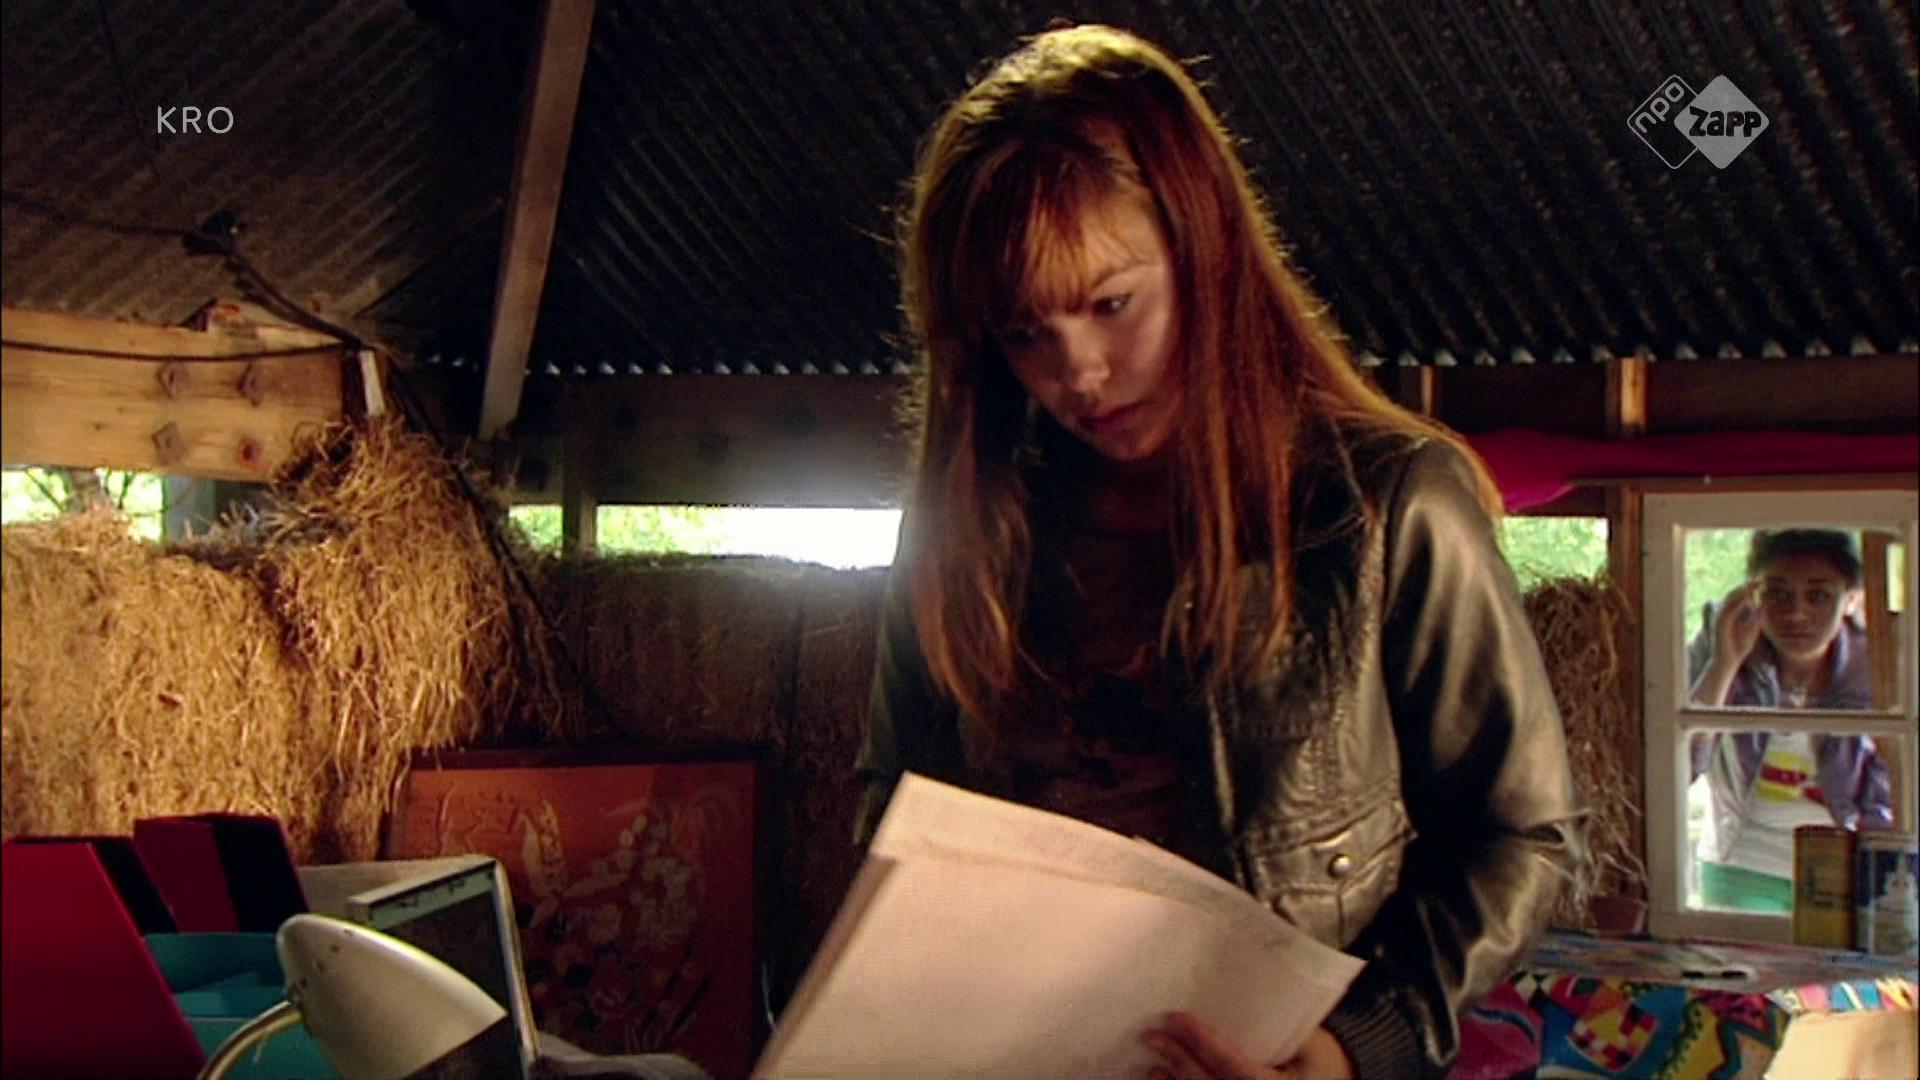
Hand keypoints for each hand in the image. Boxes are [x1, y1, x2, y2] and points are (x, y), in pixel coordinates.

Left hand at [1142, 1013, 1354, 1079]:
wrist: (1337, 1079)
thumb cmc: (1321, 1055)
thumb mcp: (1306, 1037)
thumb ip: (1270, 1025)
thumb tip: (1224, 984)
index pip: (1237, 1070)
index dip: (1204, 1044)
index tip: (1177, 1017)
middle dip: (1181, 1063)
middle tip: (1153, 1036)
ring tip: (1153, 1067)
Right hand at [1713, 580, 1764, 666]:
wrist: (1728, 662)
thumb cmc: (1739, 648)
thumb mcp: (1753, 629)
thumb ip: (1757, 616)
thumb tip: (1764, 603)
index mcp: (1730, 614)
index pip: (1738, 597)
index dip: (1748, 589)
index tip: (1760, 582)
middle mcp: (1724, 614)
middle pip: (1733, 595)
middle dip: (1745, 587)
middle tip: (1758, 580)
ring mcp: (1720, 619)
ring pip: (1729, 600)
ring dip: (1740, 592)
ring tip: (1752, 586)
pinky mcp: (1720, 625)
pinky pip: (1728, 611)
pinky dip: (1737, 604)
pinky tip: (1747, 598)